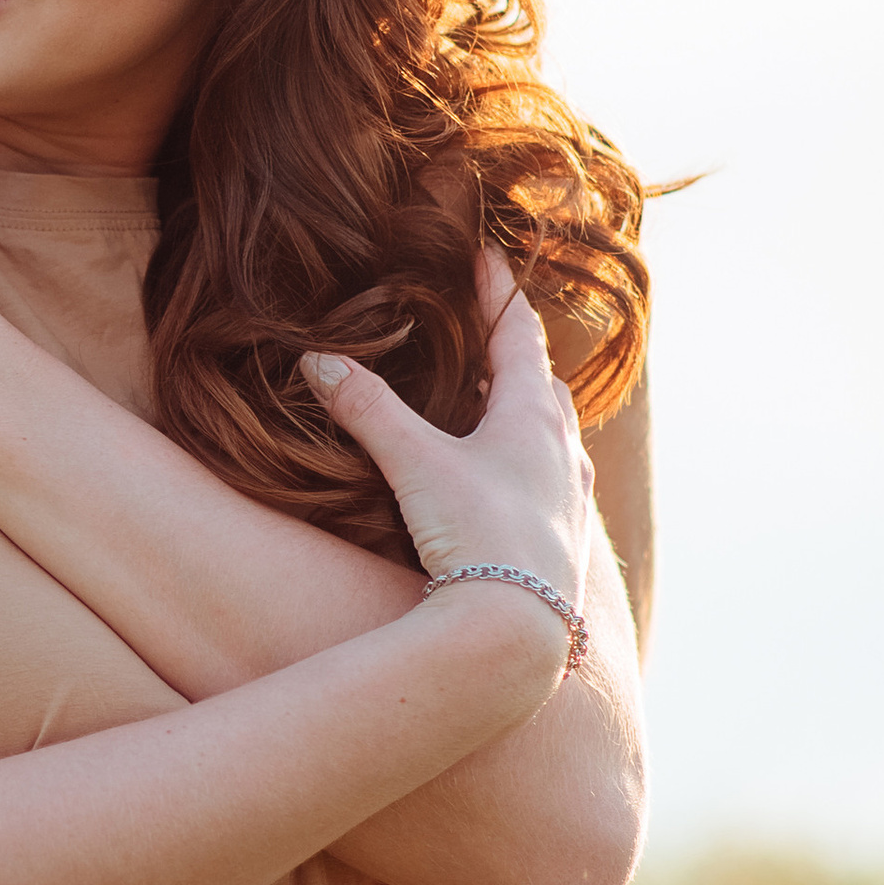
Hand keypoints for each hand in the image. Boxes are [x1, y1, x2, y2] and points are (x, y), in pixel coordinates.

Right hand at [303, 256, 596, 678]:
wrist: (520, 630)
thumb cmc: (478, 536)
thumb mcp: (413, 464)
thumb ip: (365, 408)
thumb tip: (314, 360)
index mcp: (533, 415)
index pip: (519, 332)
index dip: (499, 291)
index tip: (486, 254)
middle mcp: (563, 450)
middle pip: (543, 382)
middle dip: (516, 352)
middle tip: (487, 330)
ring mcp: (569, 497)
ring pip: (555, 434)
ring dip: (528, 410)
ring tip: (497, 405)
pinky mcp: (564, 541)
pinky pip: (554, 481)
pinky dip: (531, 462)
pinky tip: (508, 483)